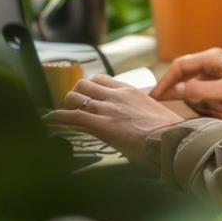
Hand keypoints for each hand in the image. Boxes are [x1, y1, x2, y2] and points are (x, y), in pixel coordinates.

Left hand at [46, 74, 183, 164]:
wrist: (173, 140)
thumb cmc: (169, 133)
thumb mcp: (154, 116)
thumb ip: (141, 113)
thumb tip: (140, 123)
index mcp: (130, 91)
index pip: (101, 80)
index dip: (89, 88)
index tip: (84, 96)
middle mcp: (116, 95)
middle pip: (84, 84)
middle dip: (74, 95)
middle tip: (69, 108)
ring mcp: (108, 108)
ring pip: (75, 97)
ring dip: (65, 106)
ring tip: (59, 115)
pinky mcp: (102, 125)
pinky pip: (71, 117)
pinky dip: (56, 119)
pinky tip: (47, 123)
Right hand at [149, 47, 221, 117]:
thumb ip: (200, 91)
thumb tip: (175, 91)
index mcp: (213, 57)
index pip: (180, 65)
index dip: (165, 81)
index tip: (154, 97)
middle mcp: (215, 62)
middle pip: (186, 75)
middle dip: (177, 90)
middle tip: (163, 106)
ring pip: (197, 85)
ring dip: (194, 98)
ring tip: (194, 109)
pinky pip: (209, 92)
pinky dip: (206, 101)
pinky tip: (212, 110)